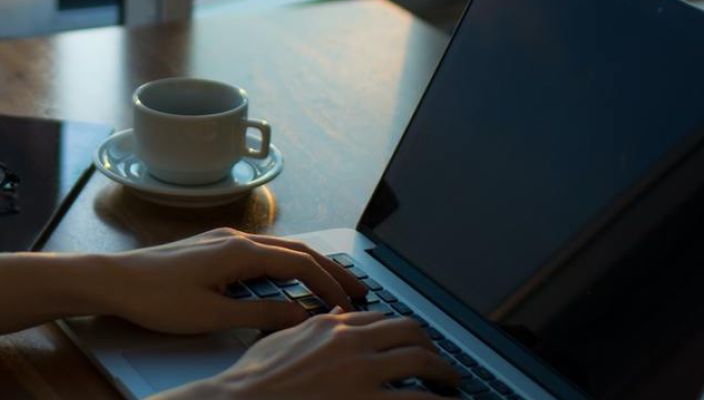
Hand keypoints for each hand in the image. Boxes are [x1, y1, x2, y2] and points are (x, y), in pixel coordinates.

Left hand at [95, 228, 368, 333]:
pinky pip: (261, 251)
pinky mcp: (211, 247)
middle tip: (359, 288)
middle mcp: (236, 238)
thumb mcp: (213, 314)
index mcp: (241, 252)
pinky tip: (288, 278)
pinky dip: (285, 264)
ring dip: (309, 265)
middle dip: (331, 269)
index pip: (301, 264)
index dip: (329, 285)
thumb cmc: (157, 298)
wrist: (115, 279)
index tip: (350, 305)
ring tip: (331, 284)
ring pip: (280, 248)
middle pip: (297, 250)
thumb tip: (301, 315)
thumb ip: (261, 315)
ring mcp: (223, 239)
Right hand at [158, 309, 457, 398]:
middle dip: (432, 347)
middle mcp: (352, 343)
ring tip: (452, 384)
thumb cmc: (252, 380)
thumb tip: (329, 318)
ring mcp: (363, 374)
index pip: (381, 318)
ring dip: (445, 373)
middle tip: (440, 363)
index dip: (401, 331)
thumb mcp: (279, 341)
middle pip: (410, 333)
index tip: (410, 343)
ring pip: (423, 362)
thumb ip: (308, 328)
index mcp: (330, 326)